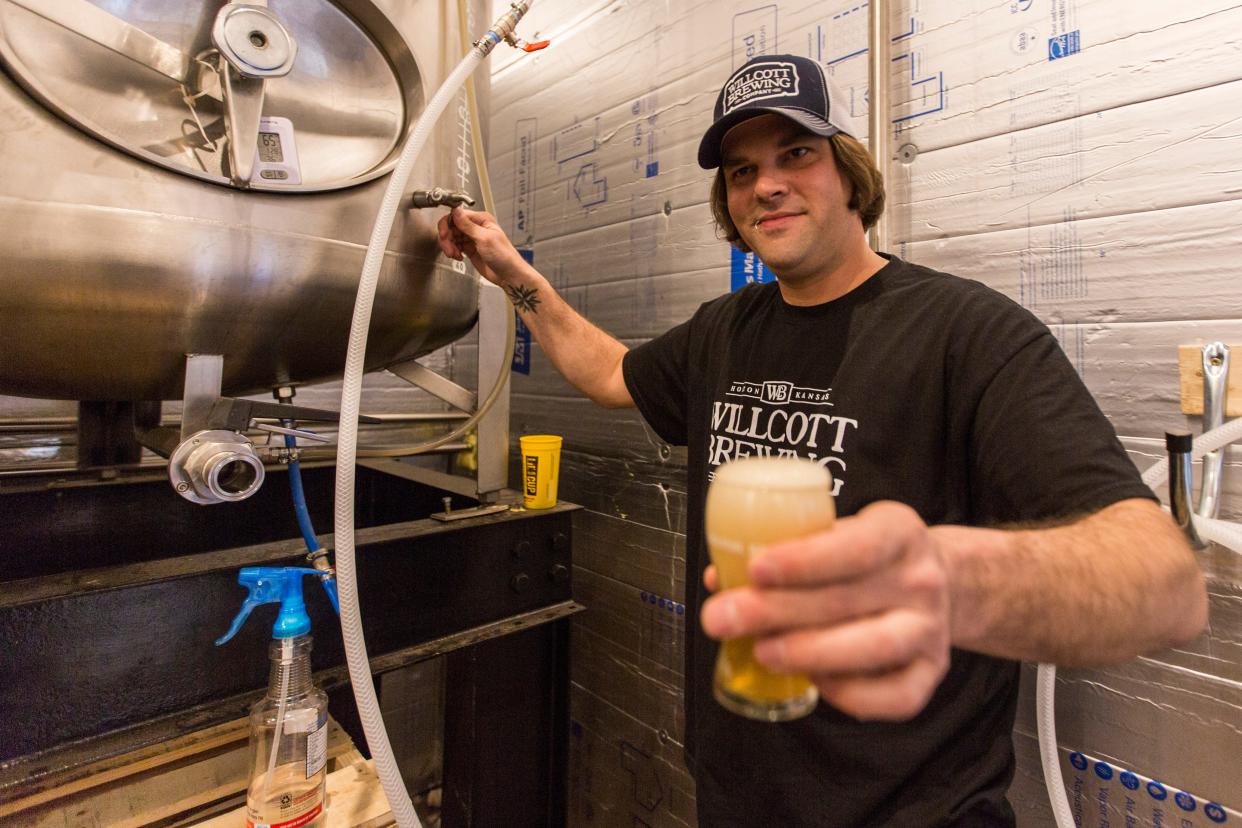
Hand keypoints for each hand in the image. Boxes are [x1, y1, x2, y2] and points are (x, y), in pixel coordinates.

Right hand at [435, 207, 528, 286]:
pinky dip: (453, 252)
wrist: (508, 275)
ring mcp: (472, 238)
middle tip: (449, 248)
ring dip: (449, 246)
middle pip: (452, 227)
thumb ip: (468, 225)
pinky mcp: (469, 249)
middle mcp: (476, 227)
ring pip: (452, 237)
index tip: (445, 235)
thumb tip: (456, 211)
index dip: (448, 224)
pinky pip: (455, 246)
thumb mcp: (484, 238)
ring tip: (454, 255)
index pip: (457, 215)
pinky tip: (458, 257)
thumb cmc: (504, 256)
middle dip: (447, 238)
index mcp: (481, 219)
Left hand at [700, 501, 950, 720]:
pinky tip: (812, 682)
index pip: (855, 546)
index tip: (755, 569)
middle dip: (775, 612)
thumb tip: (720, 579)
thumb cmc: (868, 558)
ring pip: (874, 647)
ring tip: (761, 652)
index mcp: (898, 532)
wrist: (942, 582)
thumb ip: (785, 551)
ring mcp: (931, 628)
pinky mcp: (934, 671)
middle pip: (847, 600)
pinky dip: (850, 694)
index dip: (803, 560)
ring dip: (809, 652)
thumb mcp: (837, 534)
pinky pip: (896, 696)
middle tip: (723, 618)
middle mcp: (920, 580)